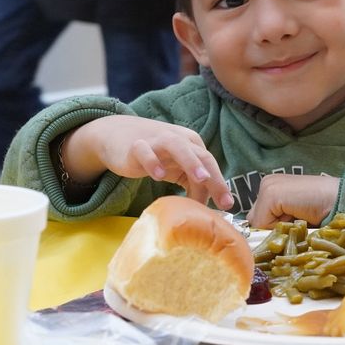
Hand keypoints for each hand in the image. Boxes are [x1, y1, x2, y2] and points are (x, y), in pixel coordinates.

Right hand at [63, 116, 232, 208]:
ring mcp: (157, 141)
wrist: (116, 135)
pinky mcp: (136, 146)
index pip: (210, 164)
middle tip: (225, 201)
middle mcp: (179, 139)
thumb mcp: (176, 168)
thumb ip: (191, 184)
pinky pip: (146, 152)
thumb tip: (205, 209)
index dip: (220, 184)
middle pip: (202, 156)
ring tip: (202, 179)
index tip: (228, 205)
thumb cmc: (154, 154)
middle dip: (215, 179)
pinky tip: (158, 175)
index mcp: (192, 144)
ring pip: (178, 147)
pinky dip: (153, 162)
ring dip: (192, 162)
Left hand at [247, 174, 339, 228]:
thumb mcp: (296, 215)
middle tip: (297, 220)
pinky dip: (278, 228)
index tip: (294, 224)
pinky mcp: (271, 194)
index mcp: (273, 186)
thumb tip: (262, 238)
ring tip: (299, 218)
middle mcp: (267, 183)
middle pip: (255, 220)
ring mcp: (268, 186)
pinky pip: (262, 224)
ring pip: (258, 224)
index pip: (259, 218)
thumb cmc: (324, 210)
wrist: (341, 200)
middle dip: (272, 228)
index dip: (273, 228)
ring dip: (276, 229)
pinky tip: (298, 216)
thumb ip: (279, 222)